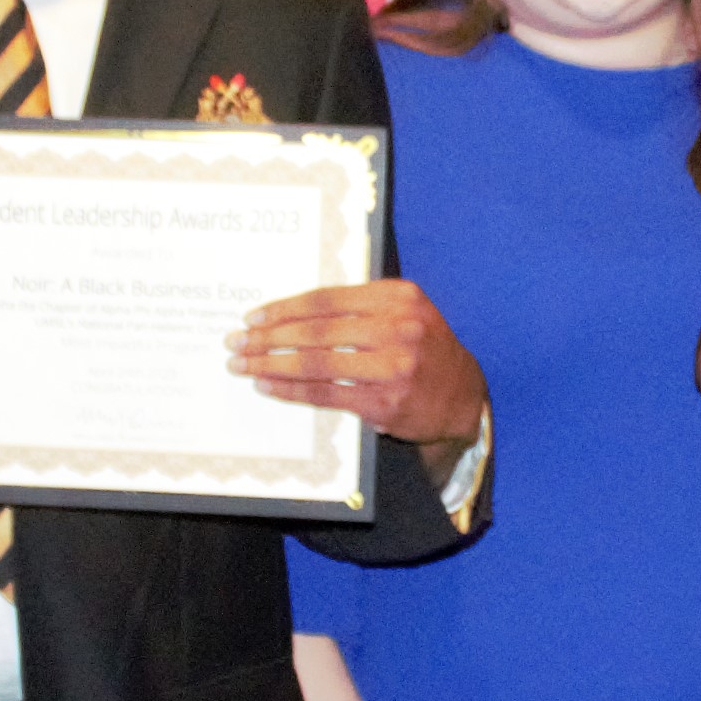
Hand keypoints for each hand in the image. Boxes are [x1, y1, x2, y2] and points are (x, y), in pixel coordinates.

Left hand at [234, 279, 488, 454]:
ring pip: (317, 363)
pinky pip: (326, 394)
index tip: (254, 316)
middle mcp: (399, 329)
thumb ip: (360, 307)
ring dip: (272, 364)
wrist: (462, 395)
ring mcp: (394, 368)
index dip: (285, 308)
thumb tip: (291, 313)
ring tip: (244, 364)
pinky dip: (291, 390)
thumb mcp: (405, 312)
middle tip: (237, 341)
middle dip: (269, 337)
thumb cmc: (423, 349)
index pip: (327, 299)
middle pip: (317, 330)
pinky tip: (269, 386)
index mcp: (399, 297)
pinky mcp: (386, 403)